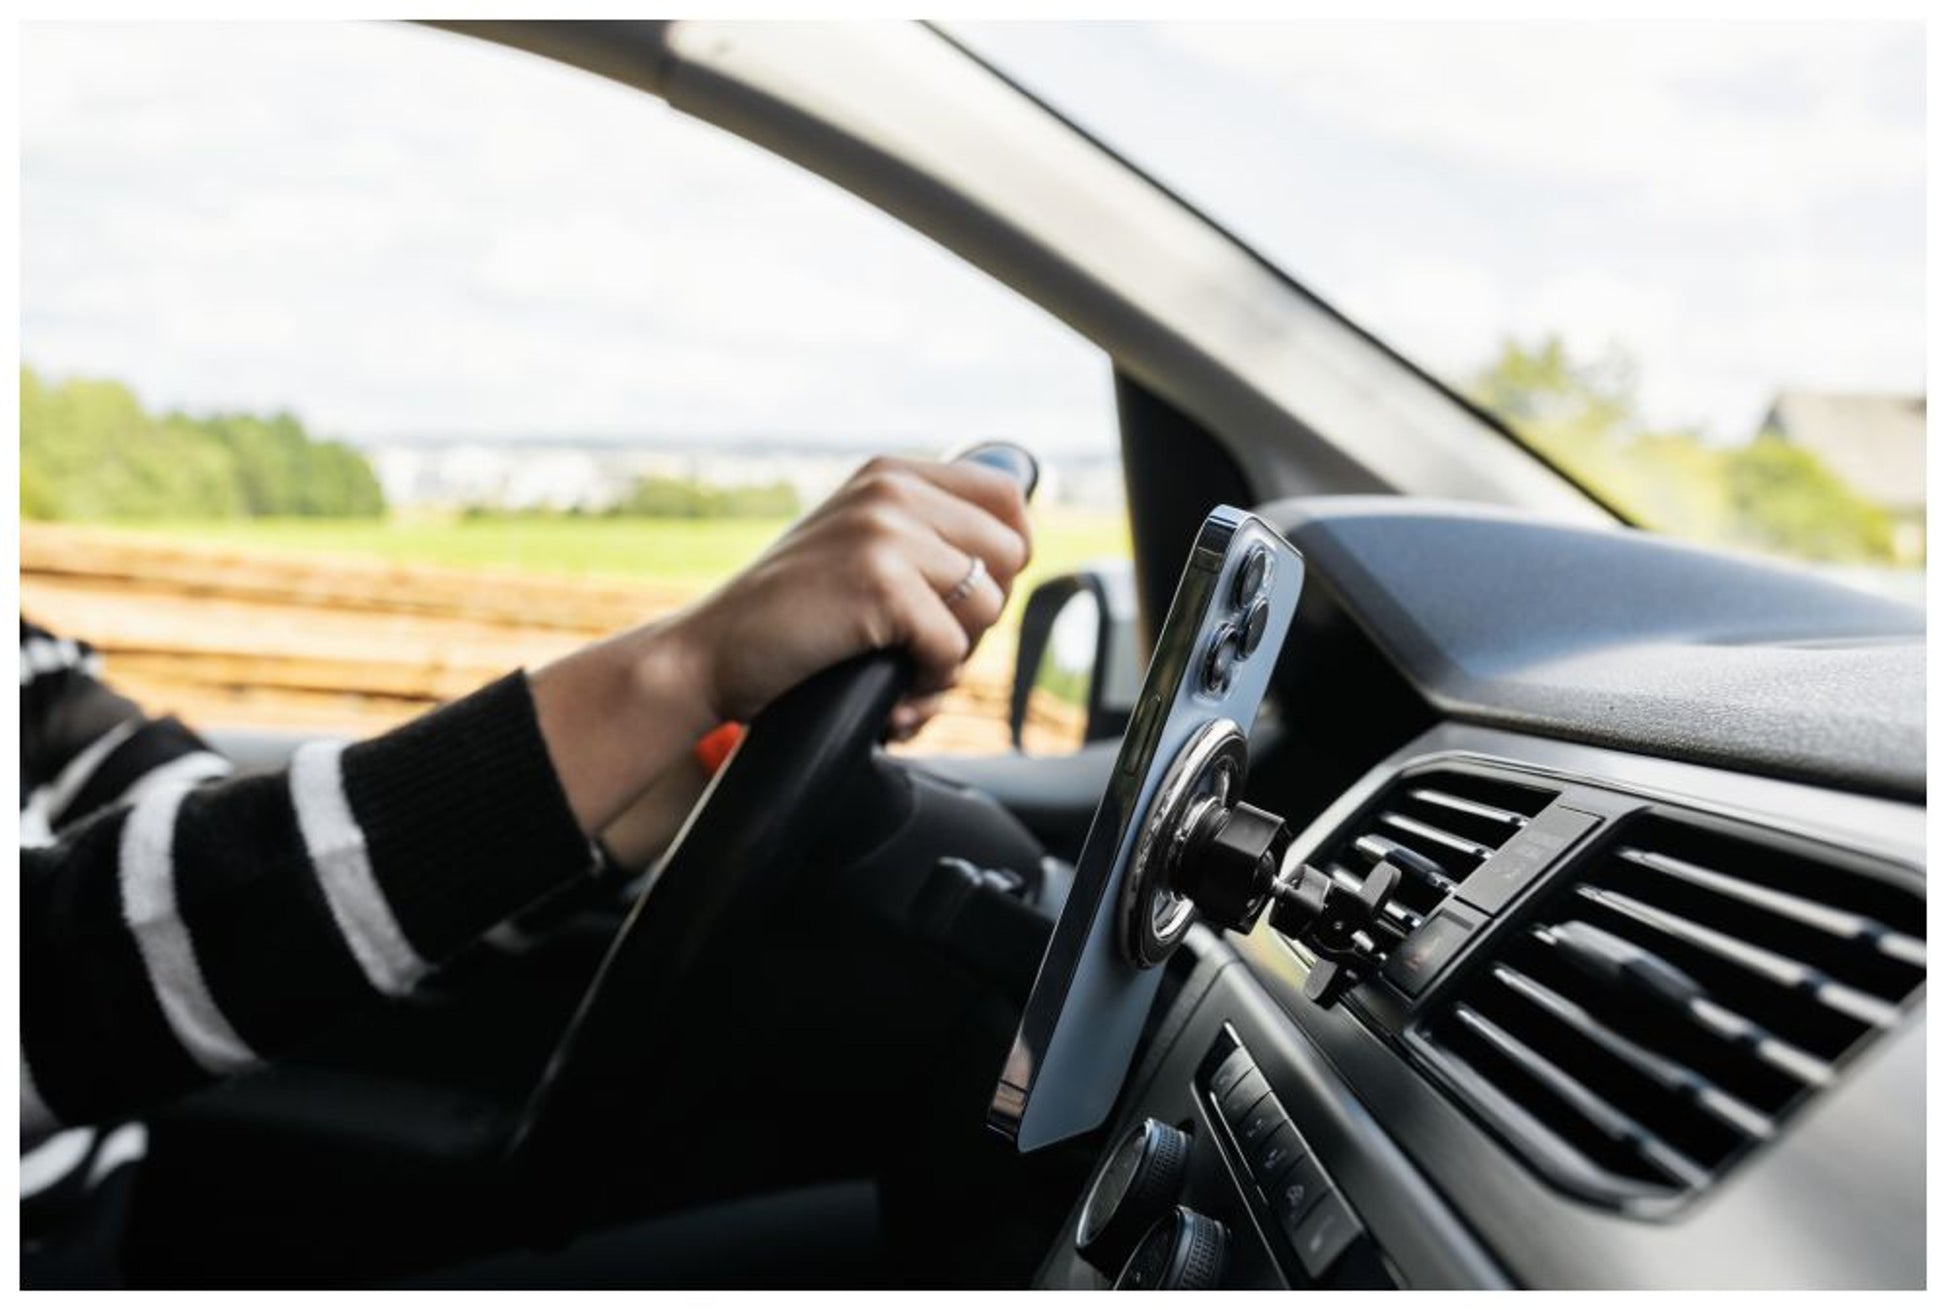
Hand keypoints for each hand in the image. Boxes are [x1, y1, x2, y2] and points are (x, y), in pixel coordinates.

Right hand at [530, 455, 1031, 835]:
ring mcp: (886, 534)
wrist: (706, 655)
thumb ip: (919, 535)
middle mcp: (892, 491)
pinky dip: (928, 684)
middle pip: (1009, 555)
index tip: (972, 595)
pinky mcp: (881, 586)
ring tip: (906, 671)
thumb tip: (1018, 555)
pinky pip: (953, 648)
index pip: (1006, 496)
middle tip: (929, 644)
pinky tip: (891, 692)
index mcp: (889, 474)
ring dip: (955, 656)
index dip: (1006, 556)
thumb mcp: (853, 547)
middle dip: (982, 615)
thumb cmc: (786, 618)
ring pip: (988, 606)